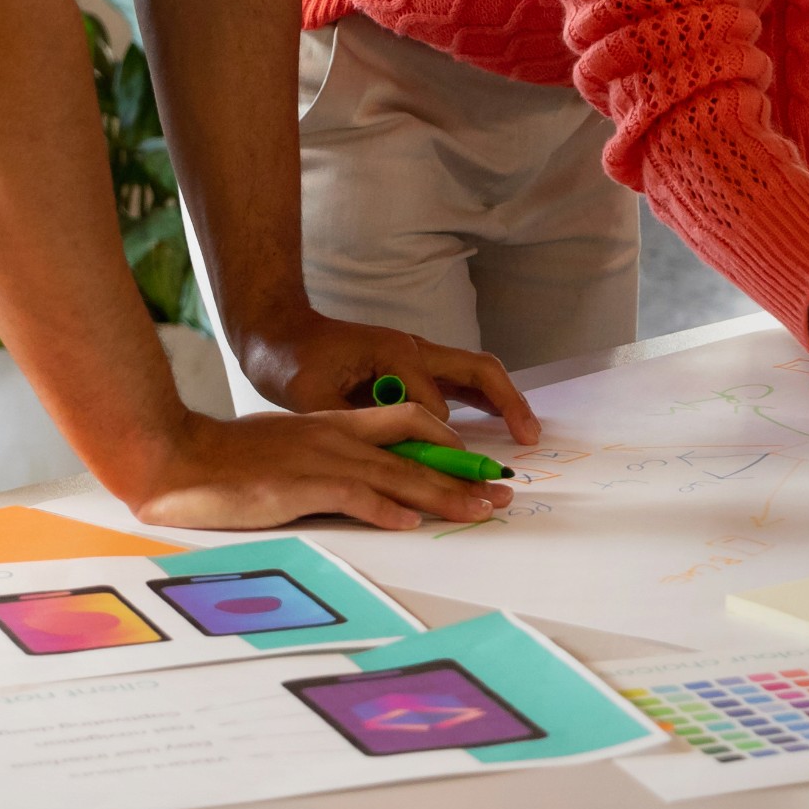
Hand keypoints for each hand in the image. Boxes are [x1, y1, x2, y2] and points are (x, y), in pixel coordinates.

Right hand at [122, 400, 518, 532]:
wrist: (174, 455)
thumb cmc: (222, 459)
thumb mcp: (282, 449)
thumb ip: (319, 460)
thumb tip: (349, 485)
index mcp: (332, 424)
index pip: (406, 421)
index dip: (446, 441)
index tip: (474, 461)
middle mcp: (335, 436)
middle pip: (416, 452)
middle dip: (463, 473)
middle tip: (501, 492)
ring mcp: (320, 460)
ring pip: (398, 475)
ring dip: (444, 495)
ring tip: (480, 510)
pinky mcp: (300, 486)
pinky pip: (355, 497)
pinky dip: (387, 511)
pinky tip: (413, 523)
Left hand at [237, 313, 542, 445]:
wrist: (277, 332)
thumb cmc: (290, 360)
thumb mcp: (313, 396)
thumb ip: (353, 426)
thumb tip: (386, 458)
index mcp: (396, 353)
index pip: (433, 407)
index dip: (436, 445)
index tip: (440, 476)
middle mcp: (415, 348)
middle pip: (478, 369)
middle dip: (508, 402)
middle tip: (531, 437)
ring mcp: (416, 354)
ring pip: (474, 372)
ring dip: (502, 399)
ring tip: (526, 432)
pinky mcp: (411, 365)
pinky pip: (457, 380)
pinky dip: (481, 398)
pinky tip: (495, 421)